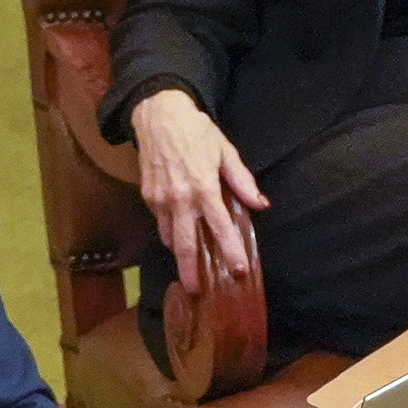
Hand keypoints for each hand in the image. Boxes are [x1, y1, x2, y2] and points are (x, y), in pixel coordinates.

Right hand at [128, 88, 266, 292]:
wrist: (158, 117)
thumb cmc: (196, 132)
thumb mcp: (225, 152)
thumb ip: (242, 181)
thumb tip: (260, 204)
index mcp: (203, 188)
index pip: (220, 228)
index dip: (230, 250)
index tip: (238, 269)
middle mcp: (179, 199)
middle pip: (184, 245)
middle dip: (190, 270)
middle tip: (196, 290)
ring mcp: (159, 200)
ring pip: (168, 237)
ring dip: (178, 255)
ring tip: (188, 269)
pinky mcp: (147, 197)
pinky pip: (160, 222)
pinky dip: (169, 233)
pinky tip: (178, 238)